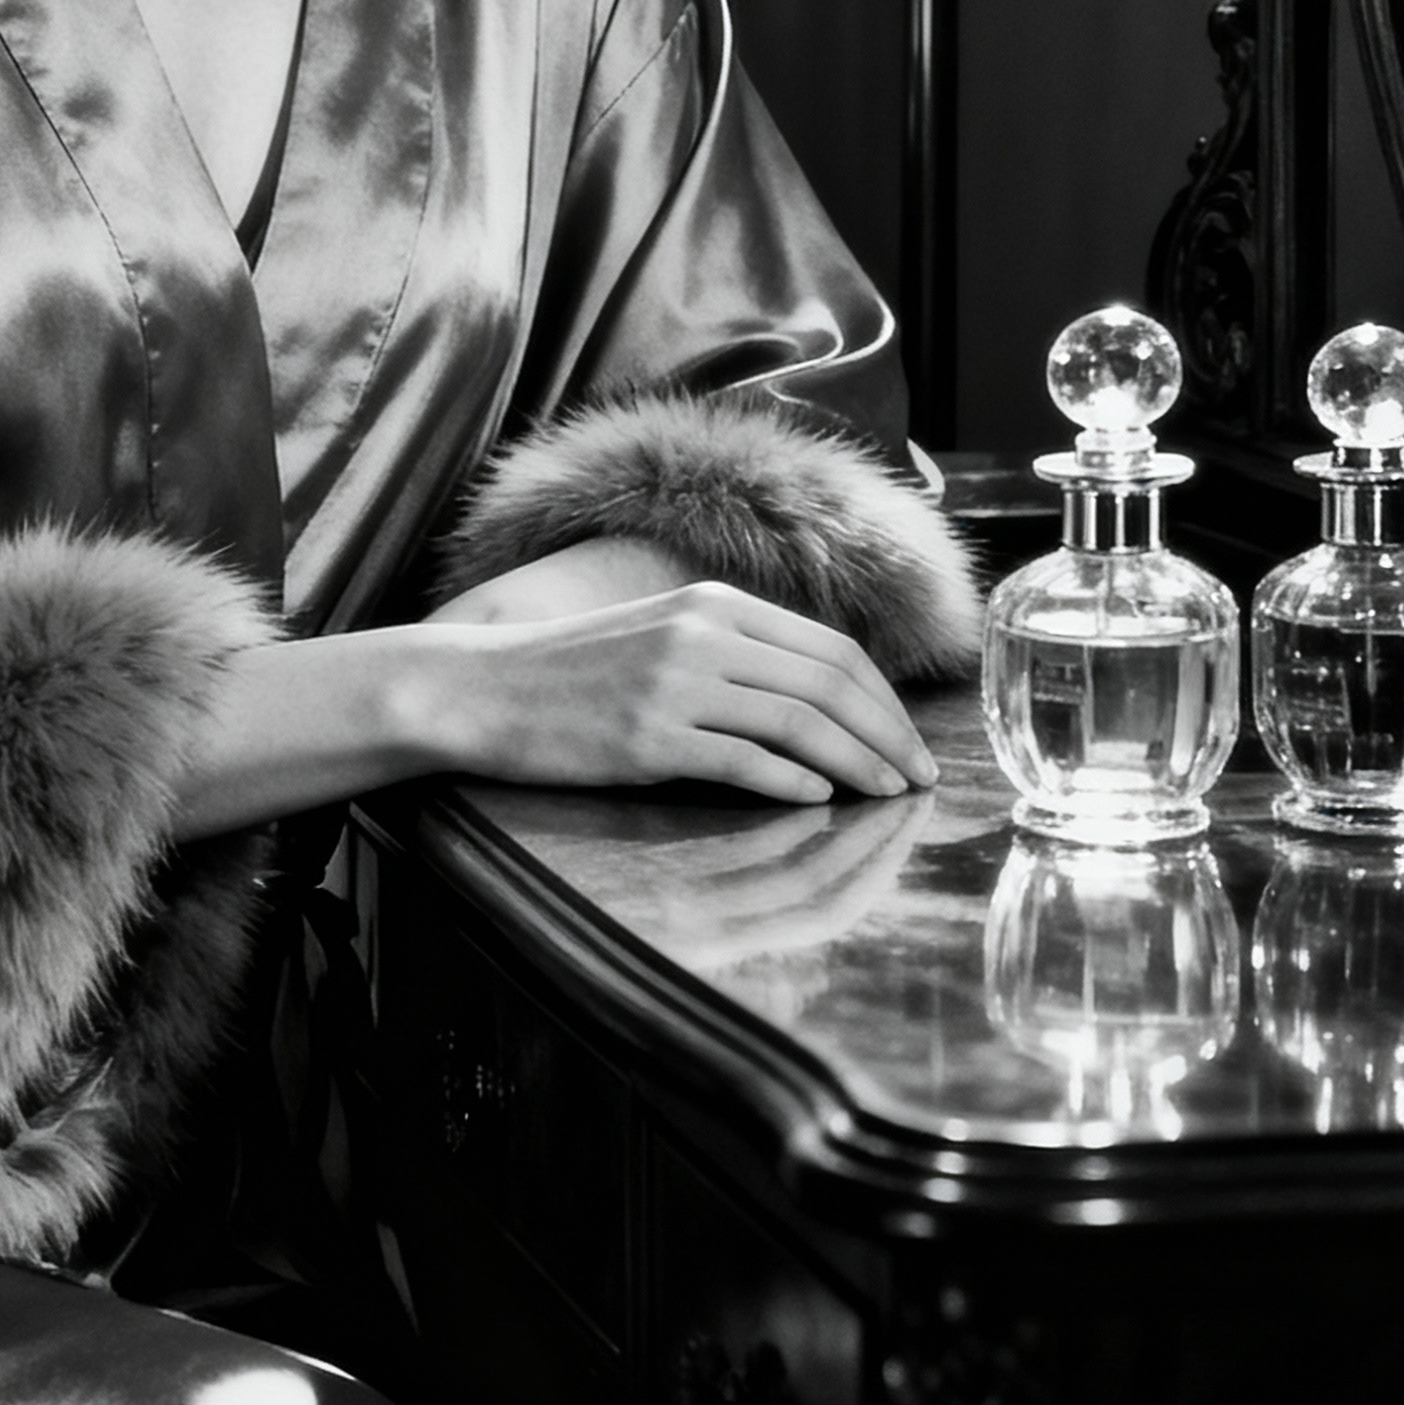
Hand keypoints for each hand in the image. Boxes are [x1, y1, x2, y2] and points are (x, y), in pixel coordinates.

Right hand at [422, 578, 939, 805]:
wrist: (483, 687)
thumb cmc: (573, 672)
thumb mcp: (661, 635)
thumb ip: (734, 653)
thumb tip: (819, 700)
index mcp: (711, 603)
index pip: (831, 649)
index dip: (884, 700)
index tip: (912, 742)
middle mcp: (701, 633)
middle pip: (830, 683)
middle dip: (888, 735)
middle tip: (920, 778)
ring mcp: (674, 683)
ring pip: (799, 721)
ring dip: (857, 762)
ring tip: (887, 796)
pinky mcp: (648, 735)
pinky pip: (743, 759)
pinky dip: (792, 781)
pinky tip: (817, 800)